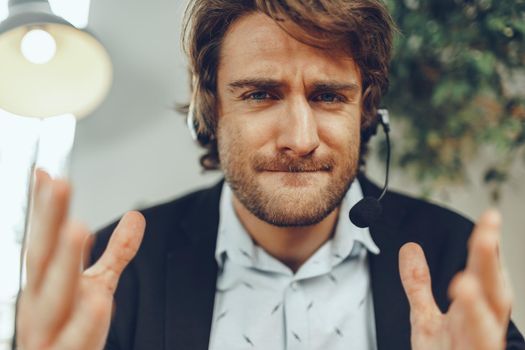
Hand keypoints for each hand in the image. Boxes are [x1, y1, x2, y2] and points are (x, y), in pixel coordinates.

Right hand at [16, 170, 145, 349]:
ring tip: (78, 229)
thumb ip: (116, 253)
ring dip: (64, 262)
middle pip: (42, 258)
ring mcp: (46, 331)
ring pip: (52, 297)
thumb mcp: (97, 285)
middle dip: (49, 220)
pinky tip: (100, 299)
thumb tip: (136, 217)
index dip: (46, 208)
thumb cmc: (70, 327)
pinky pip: (73, 340)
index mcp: (45, 283)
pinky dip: (85, 321)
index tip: (49, 174)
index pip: (45, 239)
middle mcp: (40, 303)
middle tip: (61, 184)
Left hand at [399, 210, 512, 349]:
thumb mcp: (427, 321)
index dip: (487, 248)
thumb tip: (409, 246)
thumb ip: (419, 286)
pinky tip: (463, 306)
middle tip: (488, 231)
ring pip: (485, 331)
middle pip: (494, 295)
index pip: (484, 275)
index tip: (490, 215)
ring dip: (477, 309)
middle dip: (490, 264)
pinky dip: (474, 338)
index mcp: (473, 314)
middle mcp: (482, 332)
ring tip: (464, 283)